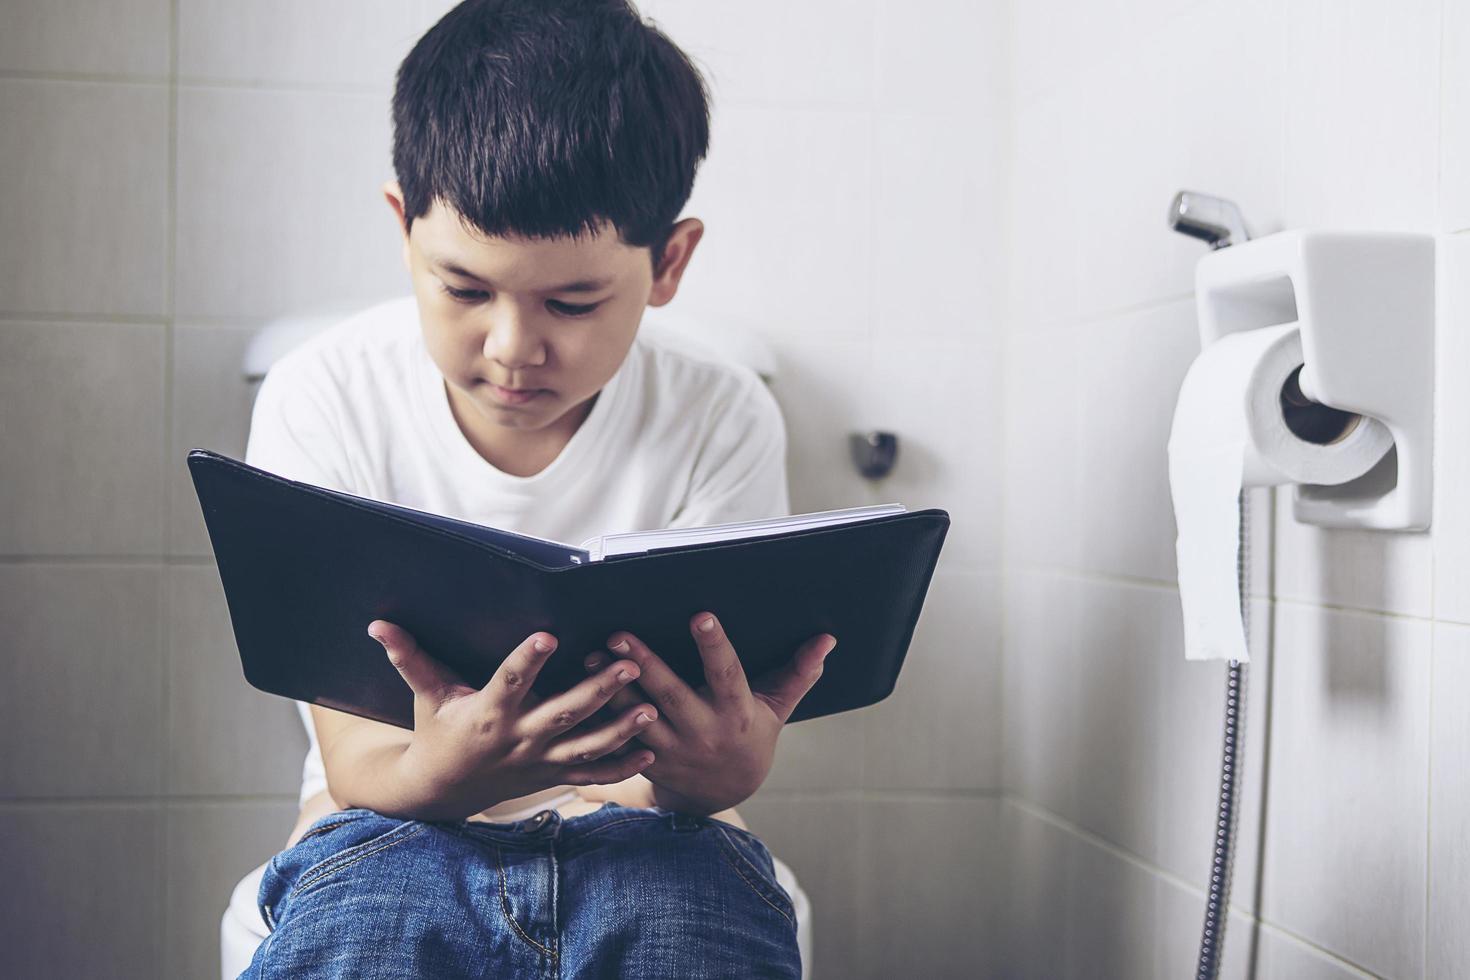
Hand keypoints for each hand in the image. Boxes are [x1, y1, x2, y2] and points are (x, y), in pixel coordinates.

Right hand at [368, 619, 660, 820]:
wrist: (441, 792)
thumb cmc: (437, 732)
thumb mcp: (426, 695)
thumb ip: (409, 658)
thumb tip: (378, 623)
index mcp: (487, 714)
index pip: (509, 682)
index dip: (527, 660)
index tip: (547, 636)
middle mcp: (518, 738)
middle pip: (564, 713)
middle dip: (599, 690)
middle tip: (629, 664)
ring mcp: (539, 761)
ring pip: (586, 747)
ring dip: (620, 730)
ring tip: (650, 709)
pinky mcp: (552, 774)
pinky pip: (592, 775)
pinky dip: (621, 767)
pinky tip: (651, 753)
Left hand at [583, 612, 836, 815]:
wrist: (721, 796)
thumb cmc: (751, 738)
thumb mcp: (776, 709)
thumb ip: (797, 674)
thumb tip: (827, 639)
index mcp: (736, 713)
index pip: (727, 674)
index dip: (715, 645)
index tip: (700, 615)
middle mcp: (703, 732)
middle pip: (670, 695)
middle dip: (645, 664)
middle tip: (619, 635)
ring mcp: (672, 750)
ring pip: (637, 718)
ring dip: (612, 689)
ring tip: (590, 658)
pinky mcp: (646, 761)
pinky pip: (620, 738)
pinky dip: (600, 716)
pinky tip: (580, 691)